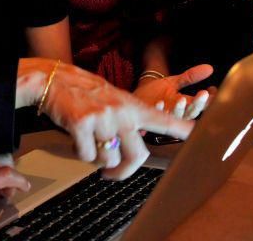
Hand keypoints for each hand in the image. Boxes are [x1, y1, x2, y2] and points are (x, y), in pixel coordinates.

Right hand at [20, 58, 192, 180]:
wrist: (53, 79)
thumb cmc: (82, 91)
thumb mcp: (112, 98)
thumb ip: (126, 119)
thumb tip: (128, 150)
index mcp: (131, 105)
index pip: (163, 120)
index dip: (182, 129)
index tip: (199, 136)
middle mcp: (121, 112)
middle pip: (137, 156)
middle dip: (123, 172)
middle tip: (112, 174)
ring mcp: (102, 118)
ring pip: (109, 159)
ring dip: (97, 160)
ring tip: (88, 145)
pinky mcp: (82, 124)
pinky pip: (86, 155)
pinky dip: (80, 153)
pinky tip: (75, 139)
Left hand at [133, 64, 213, 119]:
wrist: (138, 96)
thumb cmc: (159, 91)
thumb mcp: (175, 82)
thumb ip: (191, 76)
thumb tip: (209, 68)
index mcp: (185, 106)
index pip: (200, 105)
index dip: (208, 100)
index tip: (211, 91)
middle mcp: (177, 114)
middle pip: (190, 112)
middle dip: (197, 104)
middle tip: (203, 94)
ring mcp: (164, 116)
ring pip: (175, 116)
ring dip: (179, 109)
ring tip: (182, 100)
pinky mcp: (150, 116)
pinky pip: (155, 115)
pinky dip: (158, 109)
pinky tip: (160, 103)